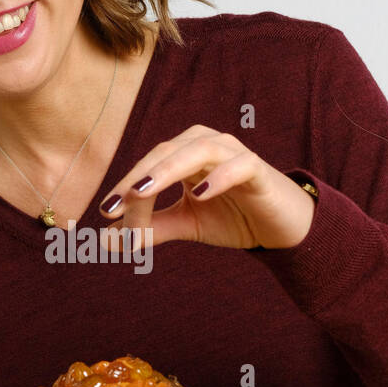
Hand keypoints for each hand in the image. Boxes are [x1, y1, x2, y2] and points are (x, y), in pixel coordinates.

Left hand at [97, 125, 316, 251]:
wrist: (280, 228)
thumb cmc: (233, 217)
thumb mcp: (187, 224)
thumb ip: (152, 228)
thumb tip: (107, 241)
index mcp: (185, 153)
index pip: (149, 166)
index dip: (126, 187)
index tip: (106, 213)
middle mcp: (206, 145)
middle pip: (165, 153)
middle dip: (137, 179)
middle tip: (115, 206)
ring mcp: (233, 153)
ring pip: (197, 152)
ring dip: (166, 172)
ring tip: (143, 193)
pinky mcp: (258, 169)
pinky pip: (238, 166)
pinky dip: (217, 178)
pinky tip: (198, 195)